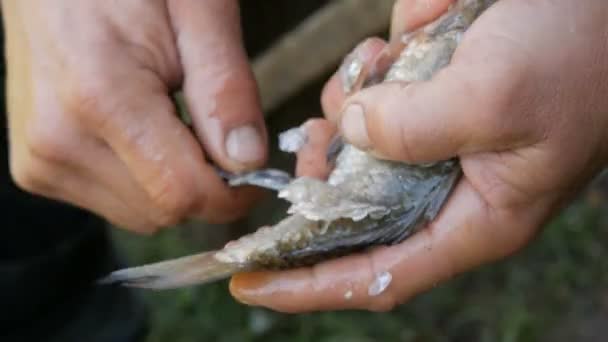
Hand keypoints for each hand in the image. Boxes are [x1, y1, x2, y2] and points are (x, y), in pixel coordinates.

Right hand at [3, 0, 267, 232]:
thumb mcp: (199, 11)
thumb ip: (226, 89)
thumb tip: (248, 161)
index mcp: (101, 97)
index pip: (182, 194)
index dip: (233, 192)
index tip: (254, 167)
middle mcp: (58, 141)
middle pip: (165, 210)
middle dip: (205, 181)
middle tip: (209, 124)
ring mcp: (41, 158)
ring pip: (143, 214)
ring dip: (173, 181)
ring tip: (169, 117)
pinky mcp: (36, 166)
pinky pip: (115, 202)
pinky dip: (143, 179)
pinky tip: (141, 130)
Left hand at [229, 0, 607, 311]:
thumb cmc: (579, 53)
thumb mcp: (497, 96)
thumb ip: (417, 127)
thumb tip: (354, 127)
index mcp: (477, 217)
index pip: (380, 274)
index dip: (310, 285)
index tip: (248, 281)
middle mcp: (450, 189)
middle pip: (354, 211)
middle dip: (318, 180)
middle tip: (311, 141)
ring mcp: (437, 142)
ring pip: (355, 150)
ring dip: (342, 115)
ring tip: (367, 76)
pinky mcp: (428, 99)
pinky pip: (370, 101)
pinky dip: (360, 79)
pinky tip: (383, 52)